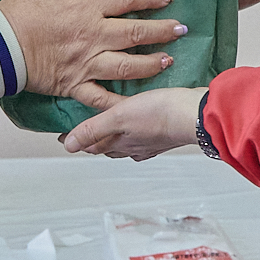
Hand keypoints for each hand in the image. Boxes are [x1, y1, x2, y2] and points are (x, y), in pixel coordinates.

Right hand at [0, 0, 184, 109]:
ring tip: (167, 61)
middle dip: (162, 31)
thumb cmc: (21, 10)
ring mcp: (86, 63)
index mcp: (87, 7)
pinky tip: (136, 105)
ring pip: (127, 66)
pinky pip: (101, 99)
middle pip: (135, 33)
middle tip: (181, 30)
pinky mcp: (75, 84)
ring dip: (150, 64)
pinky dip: (119, 104)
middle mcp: (93, 35)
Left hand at [62, 87, 205, 159]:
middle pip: (107, 146)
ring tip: (108, 129)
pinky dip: (136, 134)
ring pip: (126, 143)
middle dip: (93, 140)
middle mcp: (134, 146)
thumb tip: (69, 145)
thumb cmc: (160, 113)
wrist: (196, 113)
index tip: (64, 136)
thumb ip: (94, 130)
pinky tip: (141, 129)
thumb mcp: (119, 117)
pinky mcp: (165, 135)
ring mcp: (150, 142)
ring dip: (115, 137)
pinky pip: (144, 138)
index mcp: (120, 142)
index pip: (91, 144)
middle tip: (82, 132)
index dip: (76, 140)